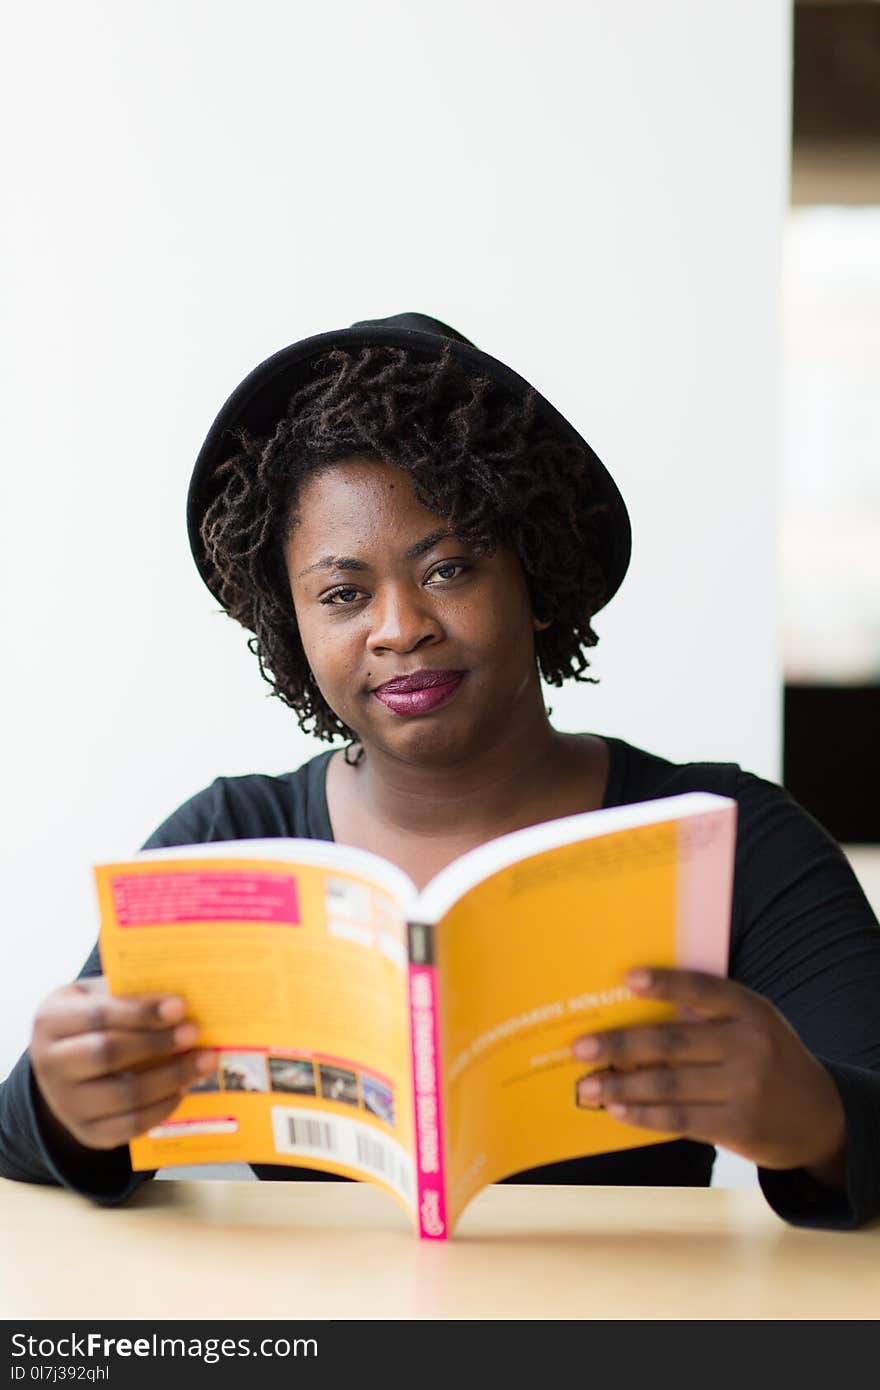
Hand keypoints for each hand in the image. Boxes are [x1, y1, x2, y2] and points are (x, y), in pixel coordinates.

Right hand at [30, 976, 216, 1152]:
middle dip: (158, 1043)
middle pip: (108, 1055)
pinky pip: (130, 1126)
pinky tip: (185, 1088)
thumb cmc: (93, 1018)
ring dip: (171, 1078)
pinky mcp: (87, 1133)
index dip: (141, 1012)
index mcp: (52, 1021)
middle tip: (195, 1033)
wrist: (65, 1062)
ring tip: (204, 1061)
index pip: (99, 1016)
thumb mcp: (99, 996)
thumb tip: (181, 1001)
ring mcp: (66, 1104)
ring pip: (124, 1095)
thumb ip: (131, 996)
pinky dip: (163, 1108)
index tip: (180, 1006)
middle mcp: (51, 1065)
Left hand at [572, 969, 846, 1181]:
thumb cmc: (768, 1059)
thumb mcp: (754, 1025)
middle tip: (579, 1048)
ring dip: (620, 1085)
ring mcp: (746, 1088)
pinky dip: (642, 1114)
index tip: (626, 978)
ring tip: (586, 1086)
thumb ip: (708, 1017)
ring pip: (668, 1084)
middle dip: (620, 1044)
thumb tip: (633, 1015)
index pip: (702, 989)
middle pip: (671, 1042)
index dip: (665, 983)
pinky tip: (616, 1109)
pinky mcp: (739, 1126)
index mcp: (750, 1009)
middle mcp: (750, 1045)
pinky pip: (679, 1119)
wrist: (821, 1117)